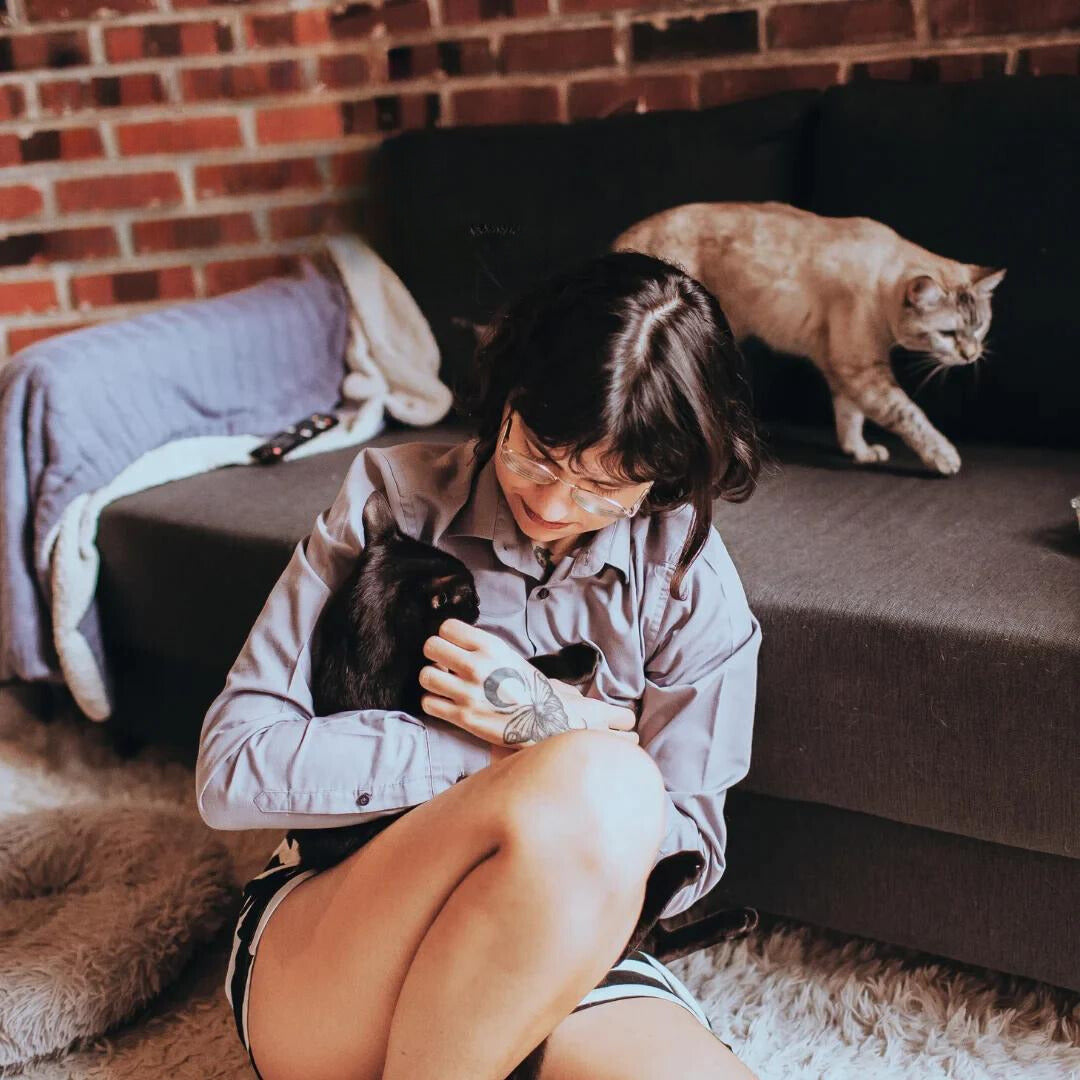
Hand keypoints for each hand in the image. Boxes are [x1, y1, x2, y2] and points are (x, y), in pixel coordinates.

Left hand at [419, 619, 633, 750]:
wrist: (544, 719)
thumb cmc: (525, 686)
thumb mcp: (507, 655)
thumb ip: (479, 647)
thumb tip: (450, 642)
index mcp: (490, 647)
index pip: (447, 627)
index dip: (446, 637)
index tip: (452, 646)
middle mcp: (477, 666)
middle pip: (430, 647)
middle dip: (435, 655)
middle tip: (444, 664)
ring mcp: (468, 693)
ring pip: (425, 675)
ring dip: (432, 680)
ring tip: (444, 684)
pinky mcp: (464, 717)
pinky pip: (428, 703)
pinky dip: (433, 702)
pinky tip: (446, 702)